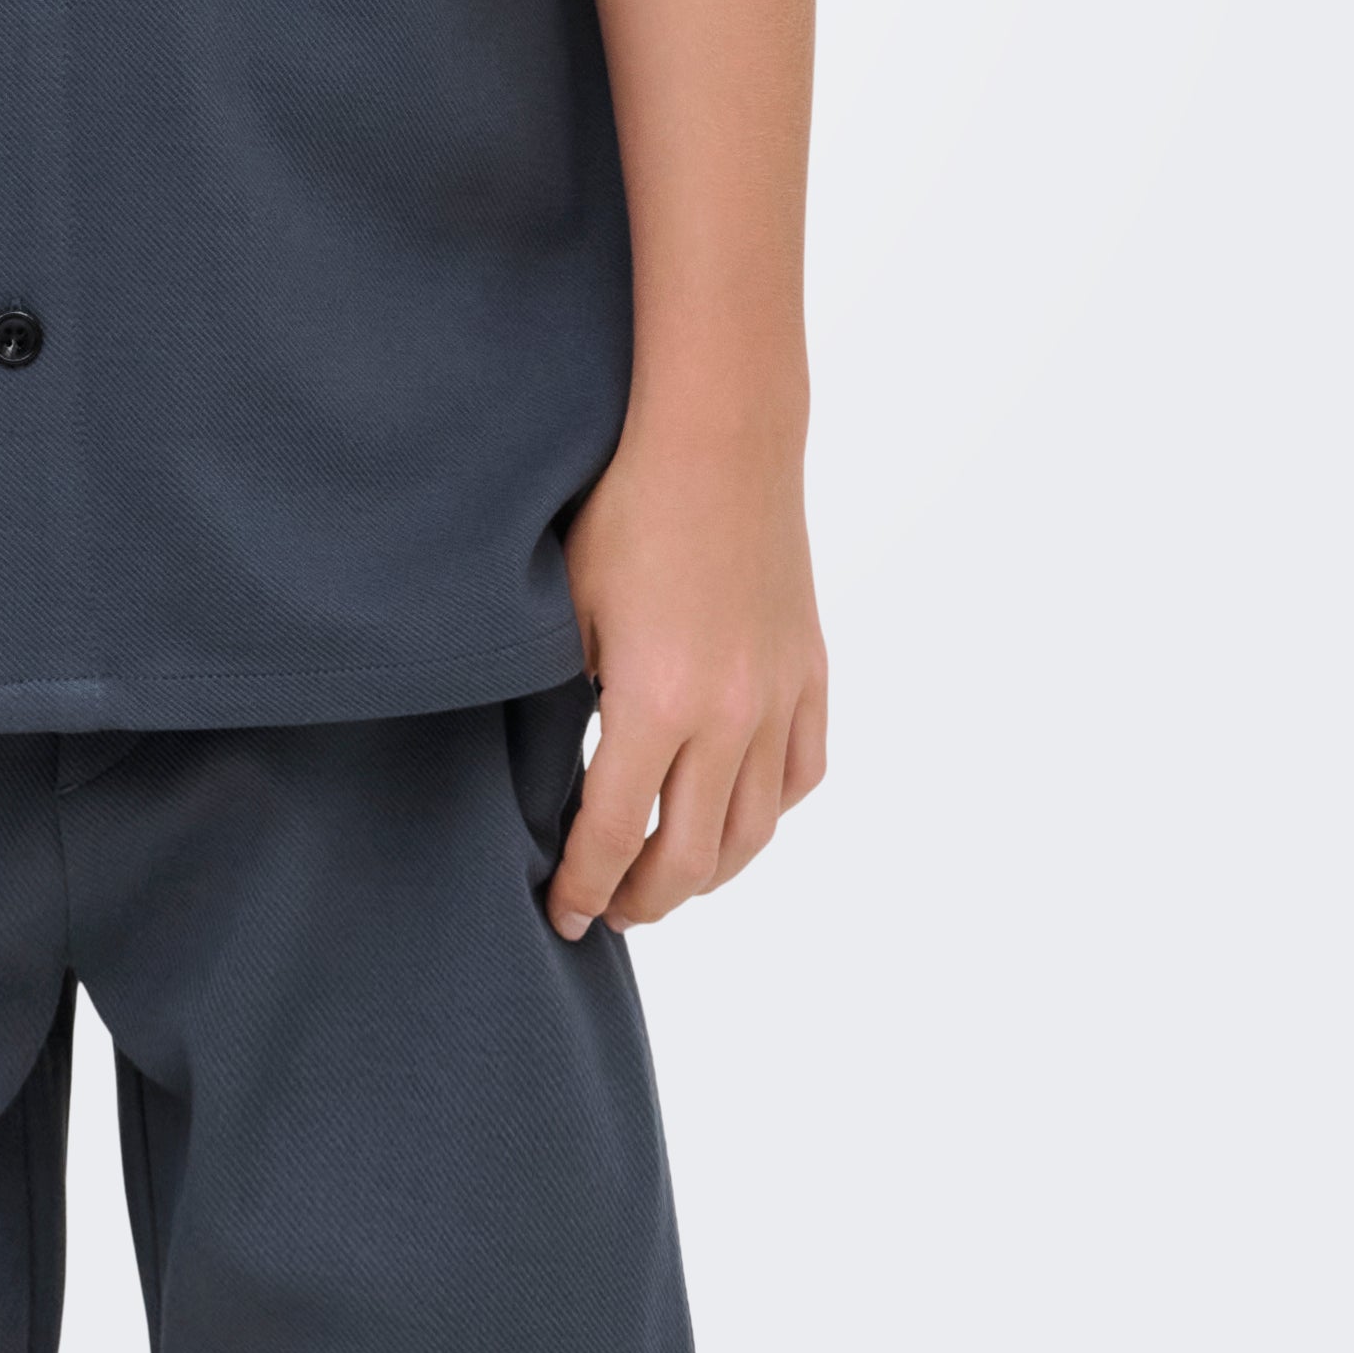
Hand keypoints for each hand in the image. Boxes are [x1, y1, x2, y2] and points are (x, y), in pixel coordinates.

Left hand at [544, 422, 826, 941]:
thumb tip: (543, 779)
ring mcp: (780, 697)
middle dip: (645, 899)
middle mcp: (730, 717)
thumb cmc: (624, 509)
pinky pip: (801, 774)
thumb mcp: (565, 608)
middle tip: (610, 909)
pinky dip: (768, 811)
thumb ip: (559, 702)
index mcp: (657, 703)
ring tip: (666, 878)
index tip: (560, 914)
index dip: (582, 885)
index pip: (613, 833)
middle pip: (691, 857)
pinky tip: (734, 814)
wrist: (719, 438)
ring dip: (709, 871)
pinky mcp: (810, 672)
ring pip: (755, 830)